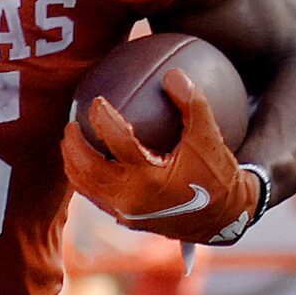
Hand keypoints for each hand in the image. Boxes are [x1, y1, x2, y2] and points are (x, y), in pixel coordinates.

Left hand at [61, 71, 260, 244]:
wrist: (224, 218)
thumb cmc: (217, 175)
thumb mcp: (210, 137)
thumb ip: (192, 104)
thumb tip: (172, 74)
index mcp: (151, 178)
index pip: (118, 142)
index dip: (103, 118)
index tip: (97, 101)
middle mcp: (132, 198)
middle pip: (88, 169)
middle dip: (74, 145)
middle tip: (71, 124)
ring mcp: (125, 212)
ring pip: (86, 186)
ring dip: (74, 163)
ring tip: (71, 142)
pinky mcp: (125, 219)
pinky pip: (95, 197)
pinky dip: (85, 178)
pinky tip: (86, 162)